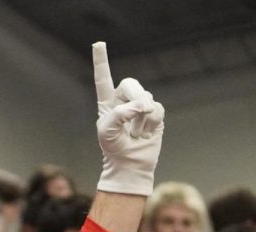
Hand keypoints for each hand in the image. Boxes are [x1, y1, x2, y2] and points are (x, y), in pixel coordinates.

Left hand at [92, 42, 164, 195]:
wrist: (129, 164)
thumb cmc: (113, 149)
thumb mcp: (107, 132)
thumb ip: (120, 114)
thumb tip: (142, 104)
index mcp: (107, 103)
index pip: (103, 78)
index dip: (101, 61)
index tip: (98, 43)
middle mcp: (123, 101)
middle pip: (131, 84)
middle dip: (133, 99)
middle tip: (132, 118)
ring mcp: (140, 107)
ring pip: (146, 99)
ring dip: (140, 120)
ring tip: (134, 133)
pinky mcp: (154, 114)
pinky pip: (157, 110)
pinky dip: (150, 123)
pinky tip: (145, 133)